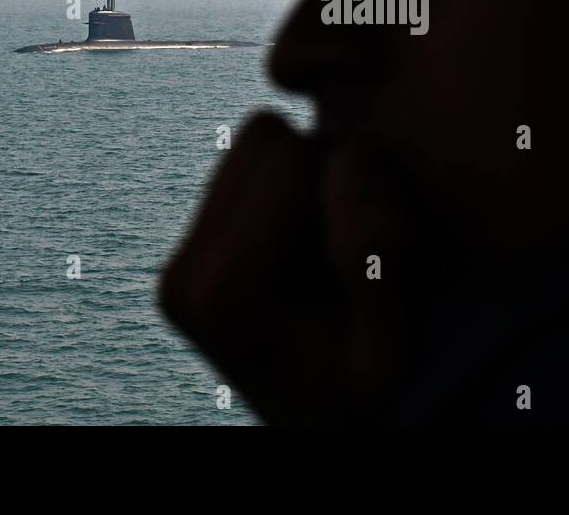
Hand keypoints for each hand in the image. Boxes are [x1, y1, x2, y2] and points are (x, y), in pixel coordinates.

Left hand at [159, 112, 408, 422]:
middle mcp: (182, 271)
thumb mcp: (392, 350)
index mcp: (223, 291)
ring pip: (251, 143)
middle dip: (320, 168)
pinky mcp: (185, 252)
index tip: (373, 236)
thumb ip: (378, 258)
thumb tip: (351, 154)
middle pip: (261, 138)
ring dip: (302, 176)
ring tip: (328, 246)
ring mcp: (176, 261)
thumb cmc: (359, 394)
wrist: (313, 431)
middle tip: (350, 239)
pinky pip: (245, 167)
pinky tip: (305, 250)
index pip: (290, 155)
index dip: (351, 177)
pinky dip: (286, 190)